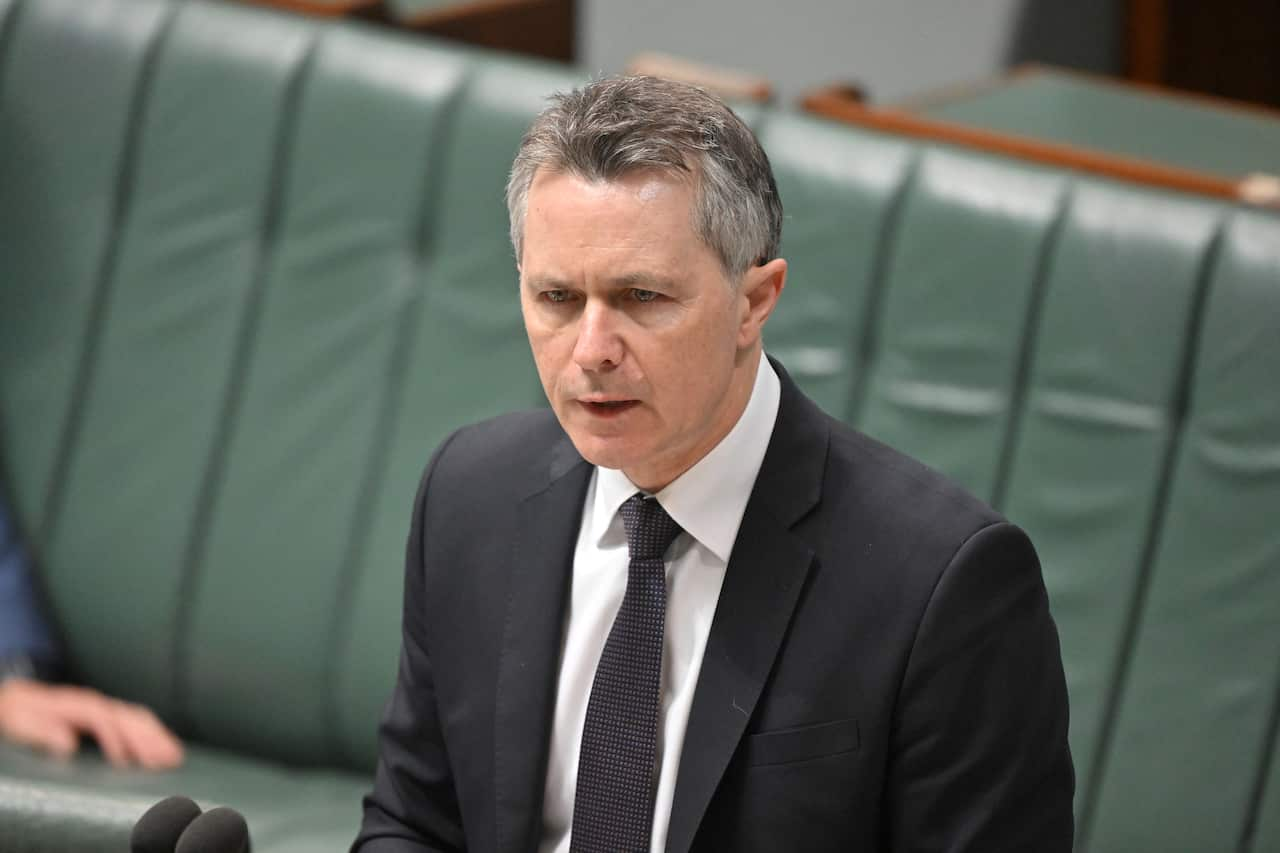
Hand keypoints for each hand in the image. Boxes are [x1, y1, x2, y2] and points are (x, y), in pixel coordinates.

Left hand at [0, 678, 183, 768]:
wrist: (19, 697)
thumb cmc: (20, 714)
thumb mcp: (22, 722)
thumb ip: (44, 731)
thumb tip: (69, 745)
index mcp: (78, 706)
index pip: (105, 721)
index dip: (116, 740)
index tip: (125, 763)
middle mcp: (97, 703)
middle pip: (130, 718)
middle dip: (151, 739)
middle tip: (169, 760)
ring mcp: (105, 706)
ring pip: (138, 717)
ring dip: (158, 735)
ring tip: (175, 755)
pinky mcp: (108, 712)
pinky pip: (136, 719)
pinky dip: (153, 731)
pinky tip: (162, 743)